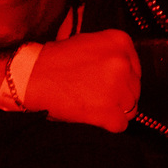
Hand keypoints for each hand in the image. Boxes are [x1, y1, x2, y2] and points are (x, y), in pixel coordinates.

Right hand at [23, 30, 141, 131]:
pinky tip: (90, 115)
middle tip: (95, 95)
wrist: (31, 76)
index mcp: (120, 41)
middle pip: (134, 89)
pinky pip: (120, 125)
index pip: (135, 69)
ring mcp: (118, 88)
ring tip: (92, 104)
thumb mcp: (88, 42)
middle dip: (118, 95)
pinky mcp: (109, 112)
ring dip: (114, 110)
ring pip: (131, 108)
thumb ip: (110, 54)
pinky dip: (107, 124)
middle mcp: (123, 63)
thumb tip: (126, 71)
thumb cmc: (55, 60)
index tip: (106, 83)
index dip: (122, 79)